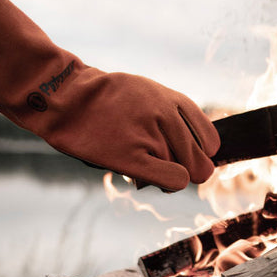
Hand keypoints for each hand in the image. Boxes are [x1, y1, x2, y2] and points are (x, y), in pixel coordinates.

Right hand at [0, 0, 218, 190]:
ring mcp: (152, 136)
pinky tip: (144, 175)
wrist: (64, 98)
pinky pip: (173, 180)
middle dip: (183, 170)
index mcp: (174, 102)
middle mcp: (169, 117)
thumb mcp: (147, 93)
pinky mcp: (133, 156)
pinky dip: (167, 183)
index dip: (198, 155)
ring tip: (133, 157)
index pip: (212, 142)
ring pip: (184, 175)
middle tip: (156, 164)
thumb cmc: (104, 101)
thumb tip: (200, 152)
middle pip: (200, 165)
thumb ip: (174, 117)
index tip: (180, 156)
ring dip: (163, 175)